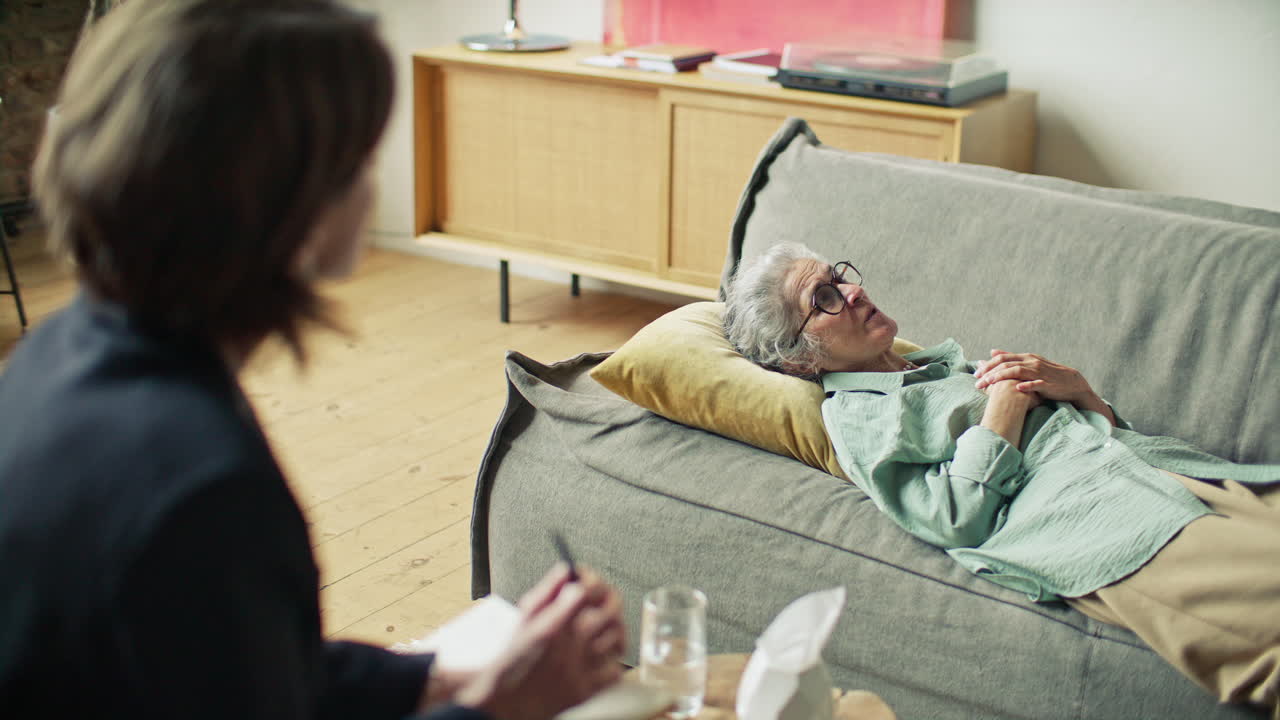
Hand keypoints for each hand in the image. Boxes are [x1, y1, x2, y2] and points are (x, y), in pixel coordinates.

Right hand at [455, 565, 625, 719]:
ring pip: (616, 639)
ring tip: (605, 625)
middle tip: (605, 596)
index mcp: (551, 626)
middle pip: (609, 612)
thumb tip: (567, 570)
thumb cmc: (514, 658)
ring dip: (614, 627)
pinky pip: (614, 671)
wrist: (505, 701)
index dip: (592, 580)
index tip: (588, 579)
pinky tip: (601, 655)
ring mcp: (580, 671)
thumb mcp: (523, 619)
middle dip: (610, 598)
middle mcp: (568, 648)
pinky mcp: (586, 691)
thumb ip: (547, 592)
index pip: (585, 592)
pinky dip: (612, 661)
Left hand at [974, 349, 1096, 405]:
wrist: (1071, 383)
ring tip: (989, 385)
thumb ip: (1011, 357)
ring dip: (1001, 378)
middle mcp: (1031, 362)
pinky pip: (1036, 383)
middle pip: (1006, 365)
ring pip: (1017, 372)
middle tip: (977, 382)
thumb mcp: (1028, 362)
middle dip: (990, 373)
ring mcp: (1040, 373)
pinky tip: (1017, 388)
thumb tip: (992, 351)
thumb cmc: (1047, 374)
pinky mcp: (1048, 384)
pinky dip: (1027, 385)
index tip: (976, 374)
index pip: (1002, 358)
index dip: (988, 365)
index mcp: (1026, 357)